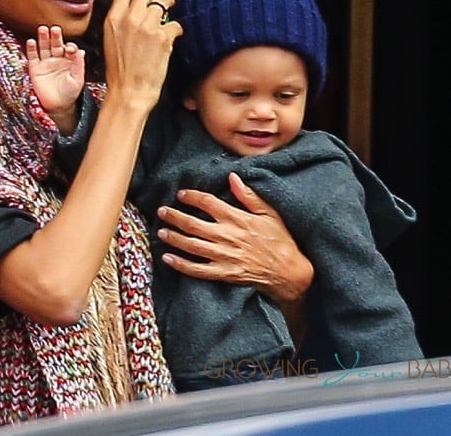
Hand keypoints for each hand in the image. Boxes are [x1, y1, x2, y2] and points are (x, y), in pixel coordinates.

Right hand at [26, 25, 84, 132]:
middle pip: (55, 44)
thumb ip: (78, 65)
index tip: (69, 49)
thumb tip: (81, 51)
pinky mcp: (35, 69)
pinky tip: (32, 41)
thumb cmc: (70, 93)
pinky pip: (32, 57)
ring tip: (42, 29)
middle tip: (55, 29)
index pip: (69, 48)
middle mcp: (57, 59)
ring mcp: (45, 63)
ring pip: (44, 47)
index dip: (69, 46)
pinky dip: (31, 49)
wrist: (58, 106)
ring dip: (43, 38)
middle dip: (55, 36)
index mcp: (69, 60)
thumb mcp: (78, 79)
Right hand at [102, 0, 182, 111]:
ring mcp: (147, 27)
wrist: (129, 92)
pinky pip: (175, 23)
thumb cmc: (119, 72)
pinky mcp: (163, 37)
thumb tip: (135, 9)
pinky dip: (176, 29)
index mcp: (113, 19)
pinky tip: (173, 37)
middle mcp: (129, 19)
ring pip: (164, 1)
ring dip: (169, 6)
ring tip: (169, 16)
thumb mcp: (110, 40)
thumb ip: (120, 21)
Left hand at [155, 172, 312, 305]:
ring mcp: (225, 257)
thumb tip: (233, 177)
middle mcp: (228, 237)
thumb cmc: (280, 239)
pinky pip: (198, 270)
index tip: (181, 194)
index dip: (192, 197)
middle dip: (175, 216)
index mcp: (238, 219)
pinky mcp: (224, 274)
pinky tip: (168, 258)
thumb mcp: (269, 213)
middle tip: (162, 211)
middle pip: (194, 224)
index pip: (208, 203)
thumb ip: (249, 195)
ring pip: (192, 246)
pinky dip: (181, 264)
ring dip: (174, 238)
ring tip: (161, 231)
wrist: (289, 271)